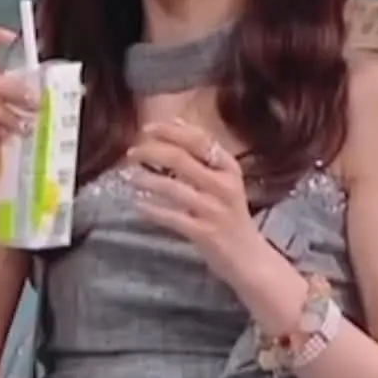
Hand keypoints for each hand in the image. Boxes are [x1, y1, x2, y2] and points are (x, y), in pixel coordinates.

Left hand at [127, 119, 265, 286]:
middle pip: (181, 159)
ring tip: (129, 176)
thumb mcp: (223, 179)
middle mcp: (224, 185)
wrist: (247, 256)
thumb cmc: (229, 213)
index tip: (147, 128)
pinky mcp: (204, 232)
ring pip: (173, 188)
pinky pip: (170, 217)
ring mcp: (214, 210)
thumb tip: (174, 121)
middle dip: (151, 152)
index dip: (170, 131)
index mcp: (230, 168)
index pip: (199, 140)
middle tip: (132, 152)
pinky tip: (137, 203)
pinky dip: (150, 209)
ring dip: (146, 180)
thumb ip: (201, 153)